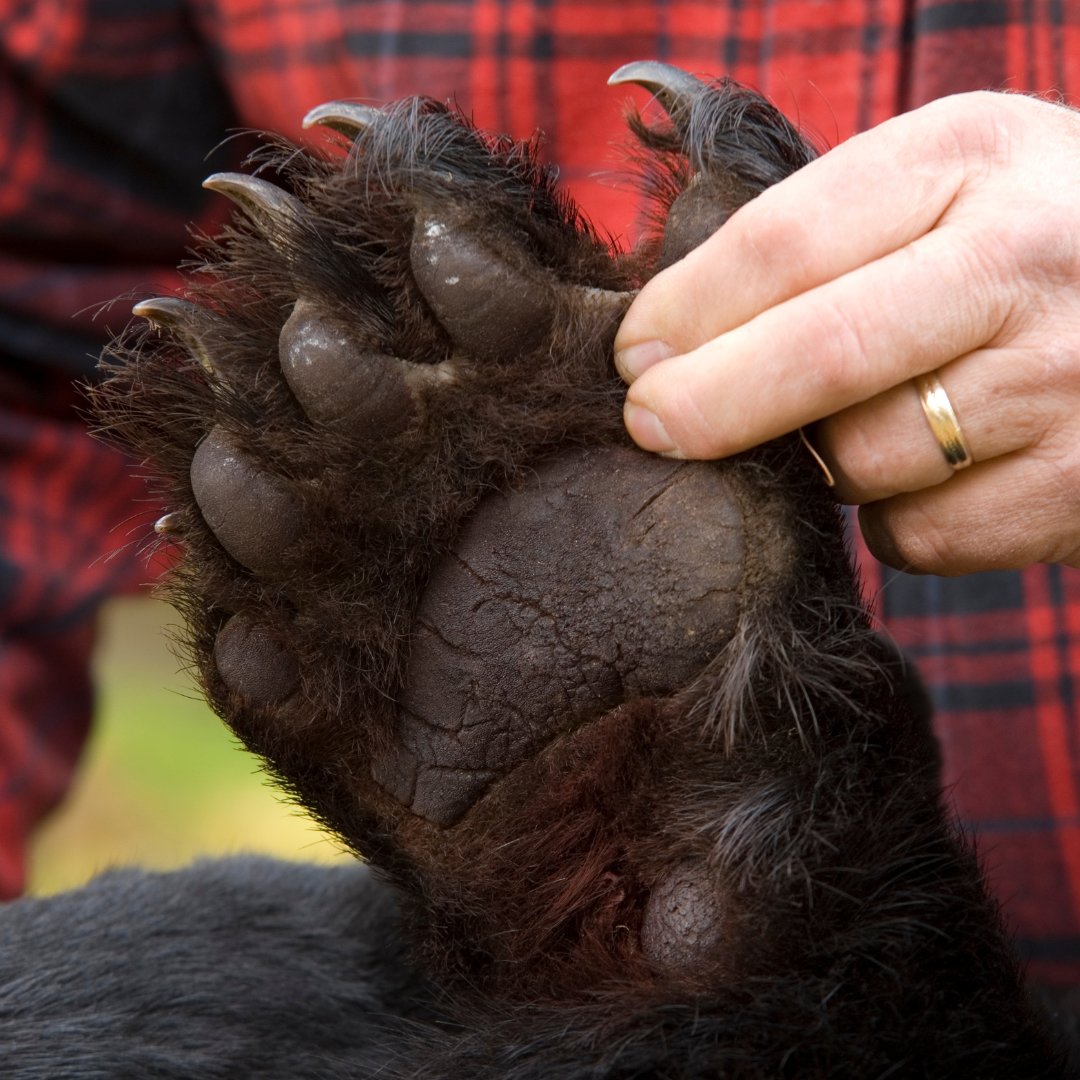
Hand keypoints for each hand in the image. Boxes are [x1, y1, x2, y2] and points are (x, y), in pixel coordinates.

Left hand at [615, 90, 1079, 574]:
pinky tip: (933, 468)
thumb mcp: (944, 184)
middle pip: (822, 355)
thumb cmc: (1023, 248)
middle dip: (708, 404)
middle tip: (650, 426)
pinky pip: (918, 532)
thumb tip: (667, 331)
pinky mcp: (1077, 490)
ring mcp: (1067, 382)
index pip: (788, 240)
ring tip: (860, 421)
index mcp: (973, 155)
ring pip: (861, 460)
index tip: (633, 355)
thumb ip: (822, 233)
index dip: (689, 308)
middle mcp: (1029, 261)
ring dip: (821, 461)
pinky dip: (893, 515)